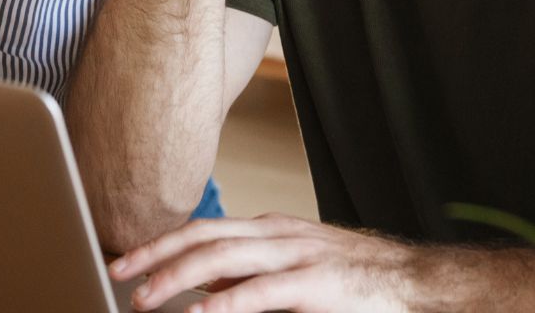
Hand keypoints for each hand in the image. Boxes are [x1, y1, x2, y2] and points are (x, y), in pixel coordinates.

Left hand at [113, 214, 424, 311]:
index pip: (203, 230)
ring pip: (224, 259)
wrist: (417, 284)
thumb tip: (202, 287)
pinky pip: (262, 293)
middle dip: (155, 256)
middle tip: (118, 276)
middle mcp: (278, 236)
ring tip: (145, 299)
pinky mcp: (316, 287)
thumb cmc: (354, 280)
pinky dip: (225, 305)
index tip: (124, 261)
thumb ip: (249, 275)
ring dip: (177, 279)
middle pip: (203, 238)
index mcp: (270, 230)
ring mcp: (297, 258)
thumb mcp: (294, 268)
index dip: (160, 244)